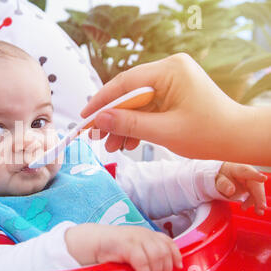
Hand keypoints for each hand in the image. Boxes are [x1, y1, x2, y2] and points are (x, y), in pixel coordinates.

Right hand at [65, 224, 182, 270]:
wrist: (93, 241)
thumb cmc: (112, 247)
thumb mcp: (133, 246)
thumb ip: (146, 251)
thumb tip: (161, 269)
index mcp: (147, 233)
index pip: (168, 242)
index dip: (175, 254)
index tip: (178, 267)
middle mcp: (144, 234)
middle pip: (164, 253)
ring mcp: (136, 238)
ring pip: (156, 259)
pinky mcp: (128, 245)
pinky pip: (143, 263)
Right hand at [80, 53, 270, 165]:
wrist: (238, 139)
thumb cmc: (209, 133)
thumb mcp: (164, 131)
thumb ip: (129, 123)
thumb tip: (99, 119)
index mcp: (170, 70)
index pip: (125, 82)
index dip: (102, 101)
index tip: (85, 117)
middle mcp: (170, 70)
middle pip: (129, 92)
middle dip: (113, 117)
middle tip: (96, 136)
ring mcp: (172, 81)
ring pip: (136, 103)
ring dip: (124, 124)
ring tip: (111, 146)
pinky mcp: (173, 93)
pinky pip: (147, 107)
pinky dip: (137, 125)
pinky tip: (128, 142)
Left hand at [215, 162, 267, 214]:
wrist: (223, 176)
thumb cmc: (221, 177)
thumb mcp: (218, 180)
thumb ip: (223, 184)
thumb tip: (231, 190)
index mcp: (238, 169)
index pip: (246, 172)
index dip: (255, 175)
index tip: (264, 178)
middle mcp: (247, 174)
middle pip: (255, 184)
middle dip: (259, 196)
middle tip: (262, 207)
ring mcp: (251, 181)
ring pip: (257, 191)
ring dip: (258, 201)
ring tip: (258, 212)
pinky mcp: (252, 187)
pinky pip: (255, 195)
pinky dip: (253, 202)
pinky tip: (246, 207)